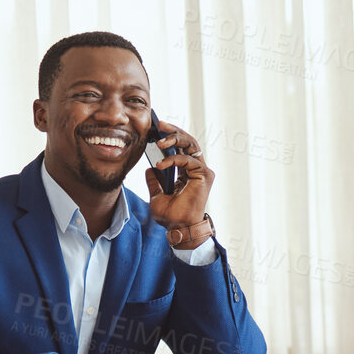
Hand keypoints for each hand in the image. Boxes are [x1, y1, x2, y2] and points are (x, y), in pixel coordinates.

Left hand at [144, 119, 213, 247]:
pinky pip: (187, 160)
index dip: (171, 137)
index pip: (181, 148)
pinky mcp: (204, 175)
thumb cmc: (172, 217)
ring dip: (175, 139)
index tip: (156, 130)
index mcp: (187, 172)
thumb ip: (154, 182)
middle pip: (188, 141)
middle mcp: (197, 169)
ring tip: (159, 141)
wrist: (180, 228)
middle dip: (173, 131)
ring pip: (191, 145)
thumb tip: (149, 169)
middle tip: (159, 125)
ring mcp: (202, 171)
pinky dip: (173, 160)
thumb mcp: (156, 196)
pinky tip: (160, 164)